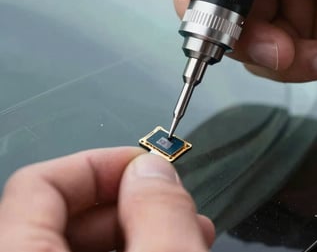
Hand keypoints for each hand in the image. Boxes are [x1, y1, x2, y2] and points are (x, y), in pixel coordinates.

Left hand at [0, 148, 214, 251]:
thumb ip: (159, 214)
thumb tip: (154, 168)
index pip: (39, 183)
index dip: (99, 164)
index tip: (146, 166)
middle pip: (62, 213)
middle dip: (128, 200)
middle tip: (177, 206)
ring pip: (79, 244)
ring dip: (136, 229)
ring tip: (186, 233)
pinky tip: (168, 251)